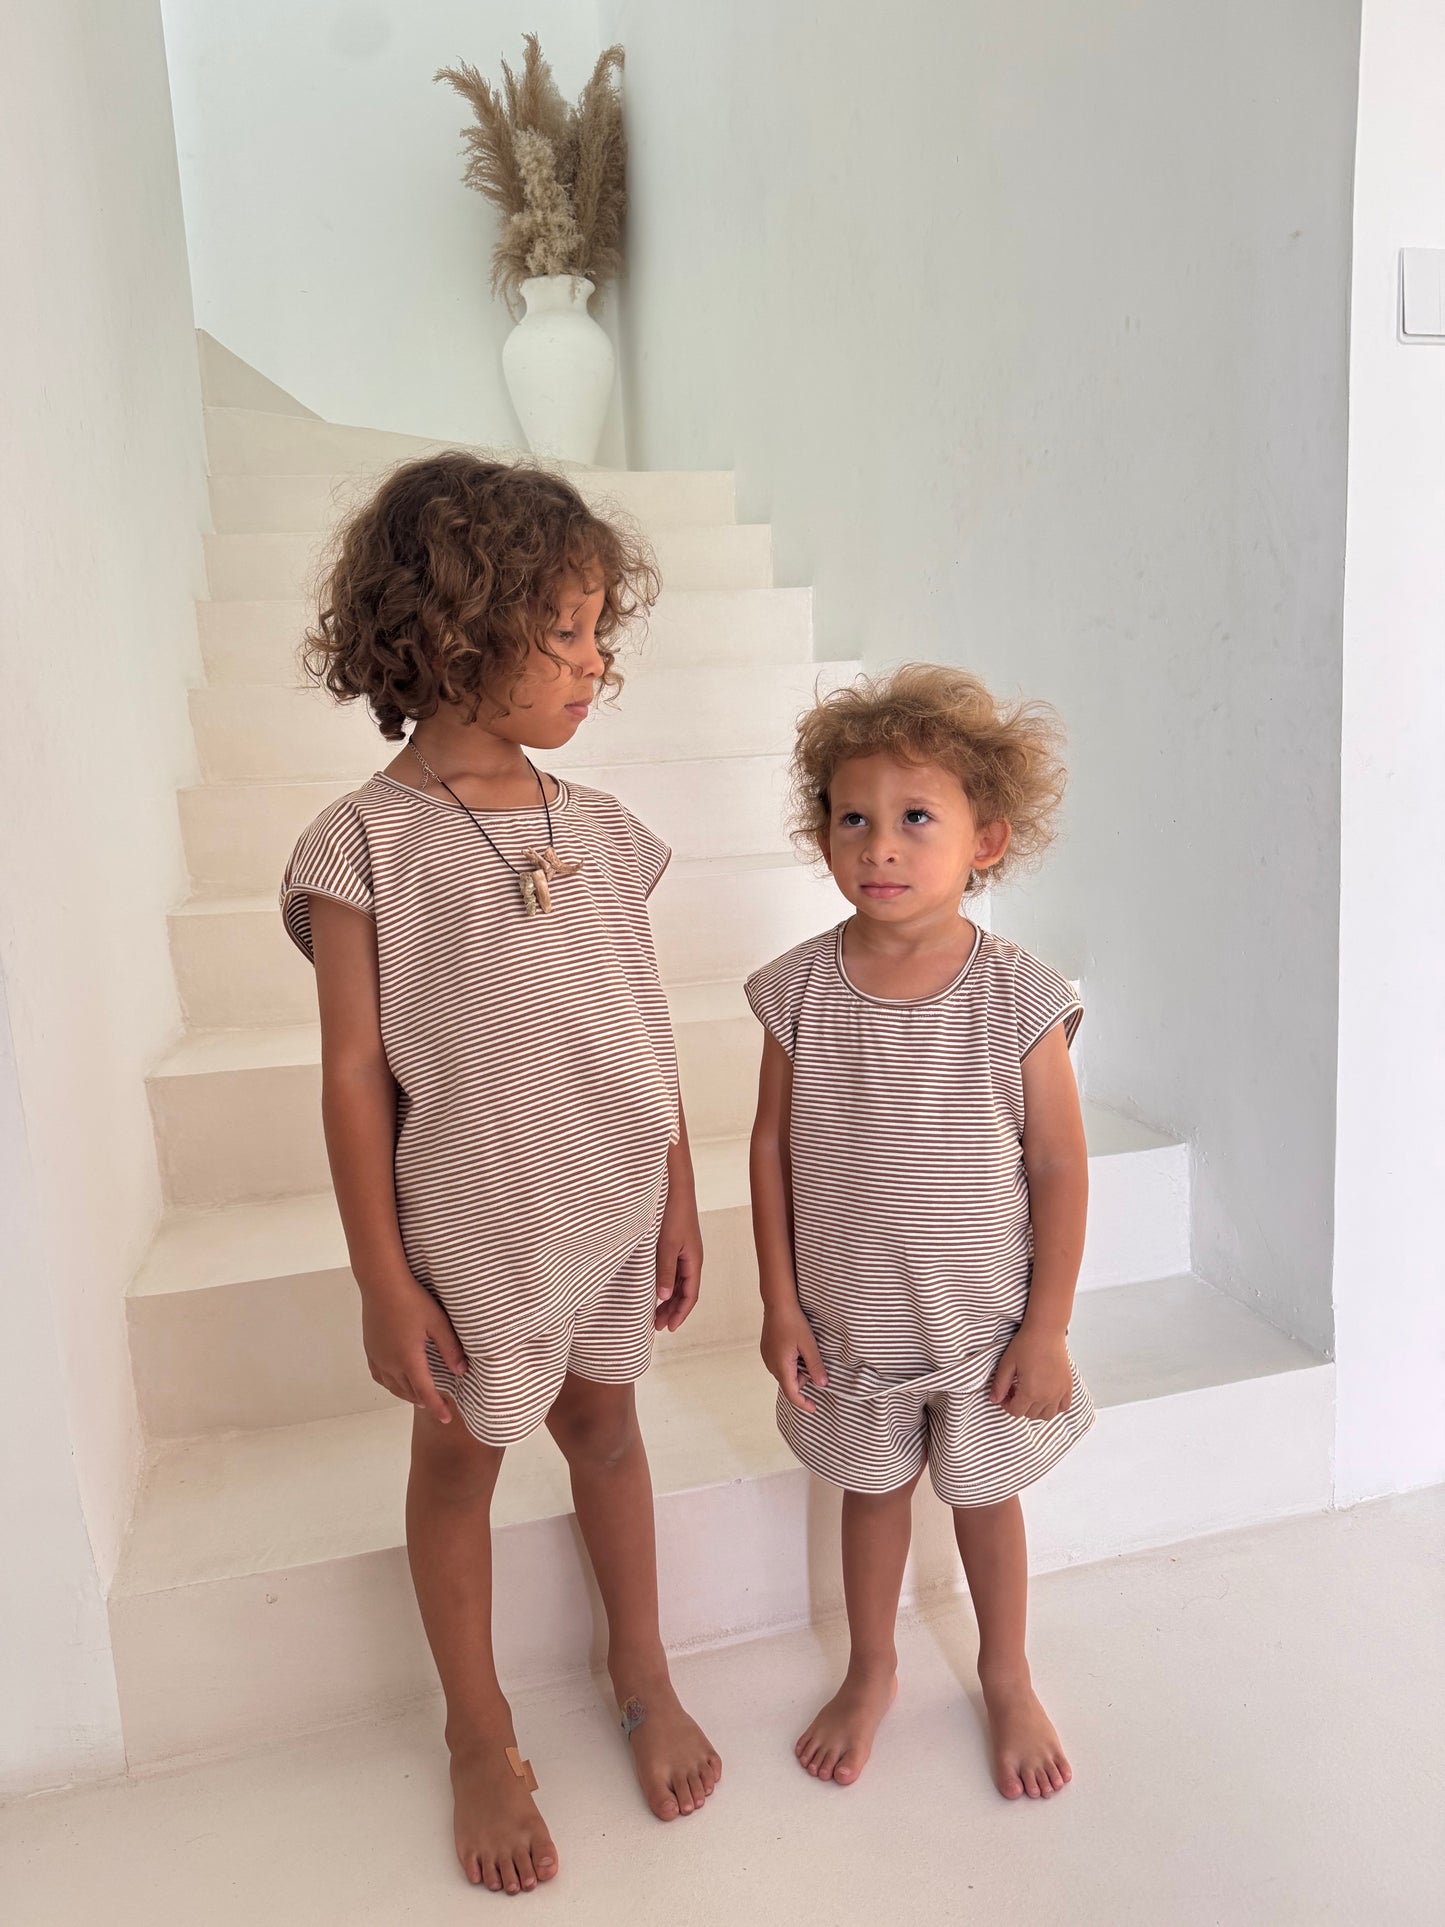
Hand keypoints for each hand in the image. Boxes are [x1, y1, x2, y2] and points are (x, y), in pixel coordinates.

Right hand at [360, 1275, 466, 1424]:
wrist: (381, 1283)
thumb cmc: (412, 1299)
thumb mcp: (438, 1322)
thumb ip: (450, 1348)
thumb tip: (462, 1371)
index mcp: (409, 1359)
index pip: (425, 1392)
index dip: (437, 1408)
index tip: (447, 1419)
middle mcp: (390, 1363)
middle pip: (408, 1392)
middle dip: (424, 1401)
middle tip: (437, 1406)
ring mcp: (377, 1356)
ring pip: (392, 1386)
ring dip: (407, 1394)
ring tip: (419, 1396)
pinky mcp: (370, 1348)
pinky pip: (379, 1375)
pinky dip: (390, 1384)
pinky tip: (396, 1380)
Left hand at [655, 1187, 702, 1332]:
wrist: (675, 1187)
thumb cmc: (673, 1213)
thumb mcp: (666, 1244)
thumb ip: (665, 1270)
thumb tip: (665, 1296)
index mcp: (694, 1261)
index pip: (690, 1295)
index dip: (680, 1313)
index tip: (669, 1328)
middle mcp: (691, 1259)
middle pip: (685, 1291)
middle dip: (673, 1310)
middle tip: (657, 1326)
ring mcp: (683, 1252)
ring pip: (678, 1282)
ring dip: (668, 1299)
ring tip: (655, 1312)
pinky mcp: (675, 1244)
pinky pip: (673, 1271)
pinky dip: (665, 1284)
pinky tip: (655, 1289)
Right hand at [761, 1302, 827, 1412]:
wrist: (777, 1303)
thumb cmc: (793, 1321)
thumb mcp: (809, 1344)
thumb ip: (815, 1366)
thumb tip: (823, 1384)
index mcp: (781, 1366)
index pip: (792, 1393)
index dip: (803, 1403)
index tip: (814, 1409)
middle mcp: (771, 1365)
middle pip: (790, 1382)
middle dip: (804, 1377)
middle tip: (812, 1357)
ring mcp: (767, 1357)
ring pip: (786, 1372)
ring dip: (797, 1368)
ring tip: (803, 1348)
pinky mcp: (767, 1350)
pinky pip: (781, 1364)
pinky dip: (791, 1361)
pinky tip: (795, 1345)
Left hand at [988, 1327, 1073, 1422]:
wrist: (1046, 1331)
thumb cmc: (1026, 1344)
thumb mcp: (1007, 1364)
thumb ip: (999, 1385)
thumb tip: (994, 1400)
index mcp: (1030, 1392)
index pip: (1016, 1412)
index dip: (1006, 1405)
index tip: (1005, 1393)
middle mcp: (1047, 1396)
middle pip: (1030, 1414)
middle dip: (1019, 1405)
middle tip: (1015, 1389)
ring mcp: (1060, 1392)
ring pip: (1047, 1415)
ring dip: (1036, 1409)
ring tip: (1030, 1393)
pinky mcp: (1068, 1386)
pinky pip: (1064, 1406)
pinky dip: (1055, 1406)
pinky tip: (1046, 1395)